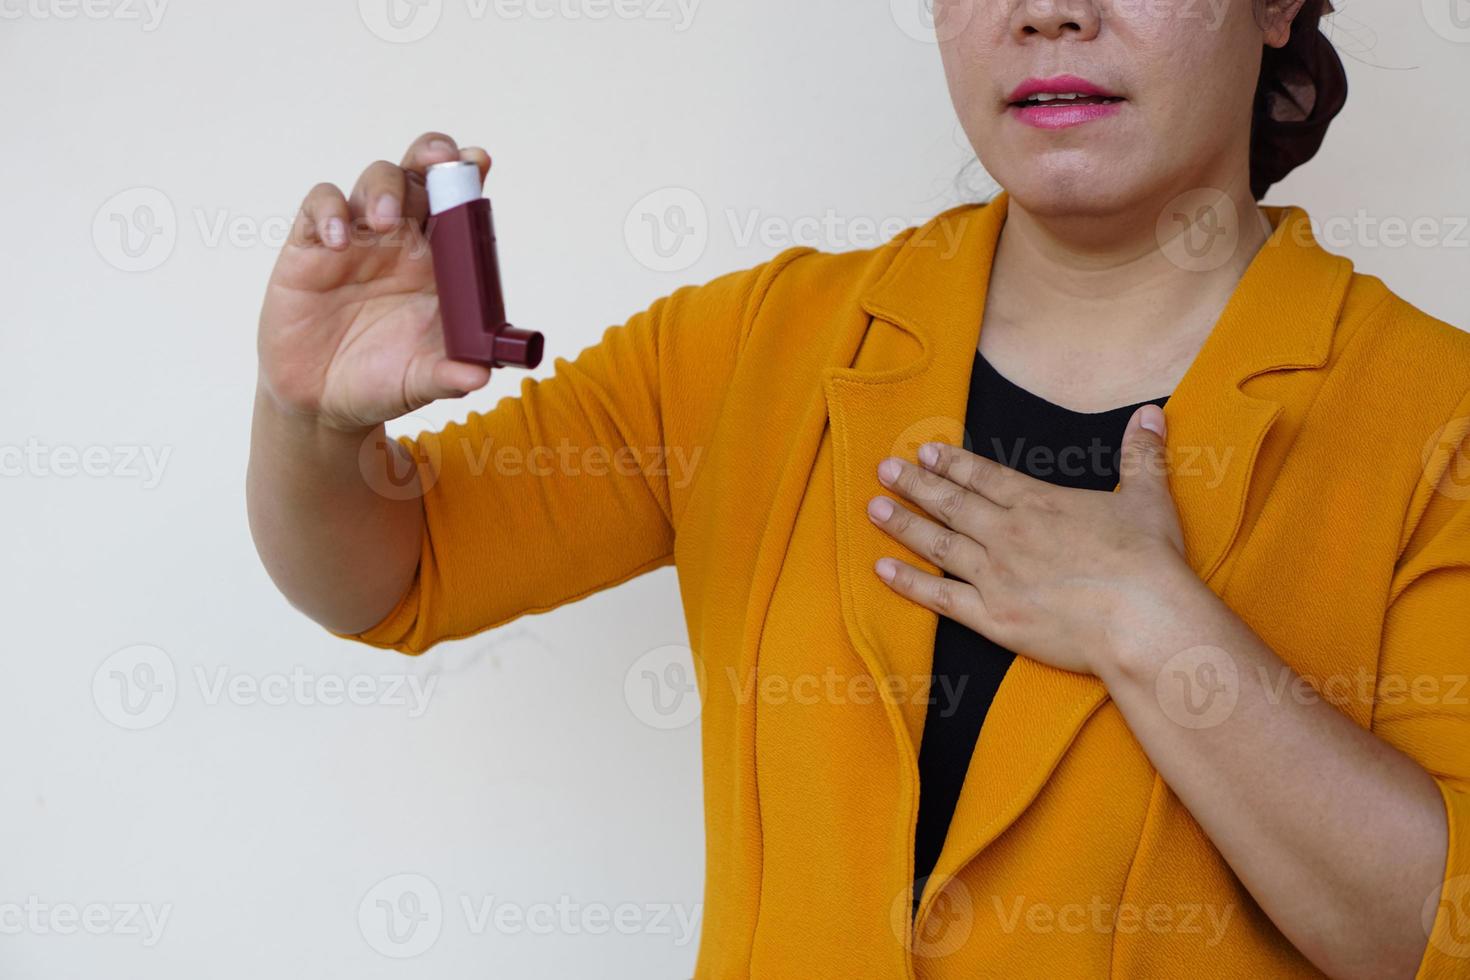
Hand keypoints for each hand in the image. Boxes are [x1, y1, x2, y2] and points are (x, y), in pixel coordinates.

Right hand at [256, 131, 494, 432]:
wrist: (323, 403)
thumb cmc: (383, 381)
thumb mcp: (421, 382)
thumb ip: (449, 375)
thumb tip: (478, 376)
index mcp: (440, 263)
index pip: (458, 206)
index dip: (468, 176)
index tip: (479, 163)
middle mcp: (401, 241)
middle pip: (419, 175)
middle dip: (432, 156)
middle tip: (440, 161)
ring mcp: (357, 239)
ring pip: (375, 181)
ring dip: (386, 187)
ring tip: (385, 222)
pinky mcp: (310, 248)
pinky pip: (319, 207)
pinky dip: (329, 212)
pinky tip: (336, 241)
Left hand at [866, 404, 1192, 675]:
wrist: (1143, 618)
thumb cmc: (1149, 560)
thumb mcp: (1148, 498)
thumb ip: (1141, 454)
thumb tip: (1151, 413)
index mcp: (1040, 503)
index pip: (984, 477)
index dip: (952, 463)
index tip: (924, 450)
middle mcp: (1008, 533)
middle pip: (951, 503)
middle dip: (915, 484)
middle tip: (884, 469)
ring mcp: (995, 575)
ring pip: (938, 543)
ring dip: (903, 524)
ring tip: (874, 508)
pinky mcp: (992, 617)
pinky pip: (940, 598)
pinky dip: (908, 583)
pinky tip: (881, 569)